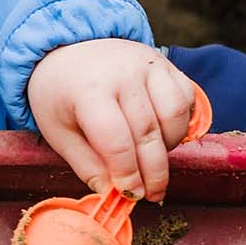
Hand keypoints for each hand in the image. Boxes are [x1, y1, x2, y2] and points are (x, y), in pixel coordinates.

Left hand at [26, 39, 199, 202]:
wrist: (68, 50)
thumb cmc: (61, 94)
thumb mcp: (59, 131)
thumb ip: (86, 164)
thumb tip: (111, 193)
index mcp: (88, 91)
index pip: (116, 141)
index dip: (127, 173)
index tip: (131, 194)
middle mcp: (121, 75)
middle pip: (148, 133)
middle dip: (154, 172)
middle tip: (153, 194)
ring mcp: (147, 65)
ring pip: (174, 116)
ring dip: (169, 147)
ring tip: (153, 161)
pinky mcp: (164, 63)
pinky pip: (186, 98)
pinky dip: (181, 123)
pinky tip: (163, 136)